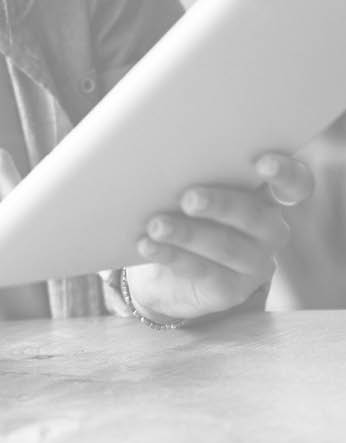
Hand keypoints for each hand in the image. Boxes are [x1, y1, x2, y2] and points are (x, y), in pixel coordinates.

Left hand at [123, 152, 313, 322]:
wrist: (161, 272)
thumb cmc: (177, 212)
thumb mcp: (185, 189)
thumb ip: (189, 173)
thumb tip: (157, 152)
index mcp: (264, 196)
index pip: (294, 183)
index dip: (285, 172)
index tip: (262, 163)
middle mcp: (269, 229)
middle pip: (254, 215)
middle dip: (220, 204)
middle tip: (188, 199)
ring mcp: (255, 263)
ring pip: (226, 246)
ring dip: (188, 233)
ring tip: (156, 225)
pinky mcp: (231, 290)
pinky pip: (203, 271)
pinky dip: (172, 255)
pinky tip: (148, 245)